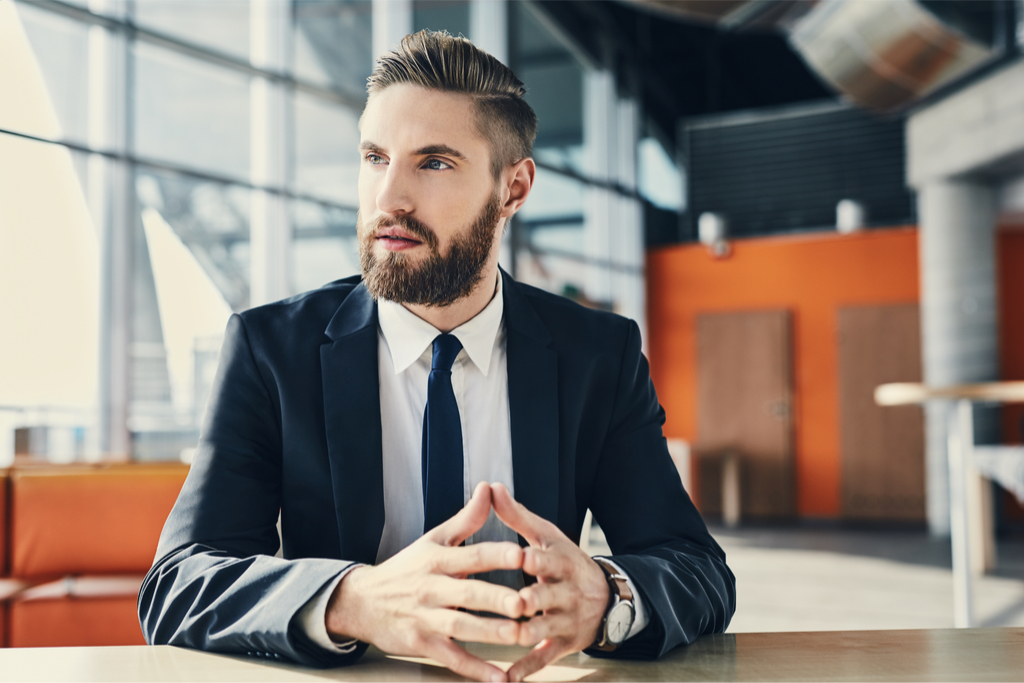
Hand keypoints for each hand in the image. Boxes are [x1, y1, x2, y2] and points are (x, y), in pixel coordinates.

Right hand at [326, 482, 524, 681]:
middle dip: (497, 599)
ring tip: (519, 636)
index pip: (471, 555)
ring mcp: (425, 619)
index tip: (522, 553)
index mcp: (438, 560)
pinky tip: (500, 678)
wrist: (361, 602)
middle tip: (525, 602)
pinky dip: (476, 670)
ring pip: (462, 627)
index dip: (496, 554)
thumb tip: (489, 488)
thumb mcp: (433, 540)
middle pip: (468, 594)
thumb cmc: (406, 569)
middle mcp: (432, 588)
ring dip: (490, 634)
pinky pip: (452, 658)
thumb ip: (466, 519)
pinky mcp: (421, 645)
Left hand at [490, 483, 609, 681]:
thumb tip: (492, 486)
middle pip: (549, 597)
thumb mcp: (548, 537)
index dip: (535, 559)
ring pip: (545, 629)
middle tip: (517, 601)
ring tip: (509, 637)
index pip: (548, 560)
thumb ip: (518, 516)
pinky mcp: (565, 645)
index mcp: (562, 563)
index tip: (520, 557)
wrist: (607, 598)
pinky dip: (527, 669)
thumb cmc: (565, 562)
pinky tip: (507, 678)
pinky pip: (545, 659)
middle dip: (534, 599)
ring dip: (528, 634)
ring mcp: (567, 621)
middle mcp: (567, 593)